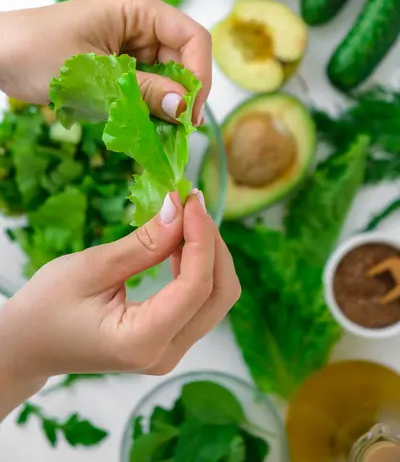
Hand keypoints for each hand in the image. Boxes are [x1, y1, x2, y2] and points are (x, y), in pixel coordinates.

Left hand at [0, 0, 210, 124]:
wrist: (0, 55)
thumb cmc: (37, 51)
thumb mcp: (95, 75)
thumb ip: (143, 91)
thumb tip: (184, 109)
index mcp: (140, 9)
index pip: (192, 38)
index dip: (199, 76)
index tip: (191, 113)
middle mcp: (142, 23)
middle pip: (184, 59)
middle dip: (184, 95)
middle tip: (178, 131)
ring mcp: (133, 44)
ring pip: (169, 77)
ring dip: (167, 105)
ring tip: (160, 133)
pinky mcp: (123, 64)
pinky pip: (149, 86)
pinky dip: (150, 107)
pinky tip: (145, 125)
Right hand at [0, 192, 239, 418]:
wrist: (29, 345)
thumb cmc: (47, 307)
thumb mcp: (92, 268)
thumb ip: (143, 243)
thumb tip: (179, 208)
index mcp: (143, 341)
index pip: (196, 287)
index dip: (202, 238)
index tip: (192, 199)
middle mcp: (166, 353)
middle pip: (220, 294)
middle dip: (213, 245)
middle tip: (191, 205)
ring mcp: (171, 350)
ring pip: (216, 297)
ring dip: (208, 254)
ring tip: (185, 217)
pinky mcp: (169, 339)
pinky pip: (200, 300)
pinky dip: (198, 267)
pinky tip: (180, 243)